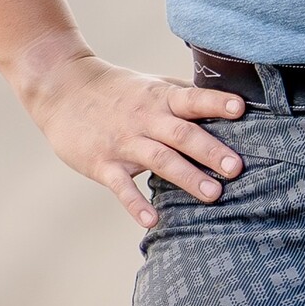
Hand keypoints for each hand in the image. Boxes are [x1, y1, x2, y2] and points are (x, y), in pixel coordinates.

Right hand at [21, 49, 247, 227]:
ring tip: (214, 194)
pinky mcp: (102, 163)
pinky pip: (121, 186)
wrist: (63, 89)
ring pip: (159, 160)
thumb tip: (226, 104)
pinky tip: (152, 220)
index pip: (192, 99)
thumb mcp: (152, 85)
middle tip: (237, 167)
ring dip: (187, 177)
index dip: (216, 103)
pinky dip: (136, 203)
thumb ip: (184, 97)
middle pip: (182, 134)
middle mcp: (145, 119)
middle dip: (210, 151)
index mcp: (160, 98)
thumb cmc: (117, 90)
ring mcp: (123, 142)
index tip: (241, 110)